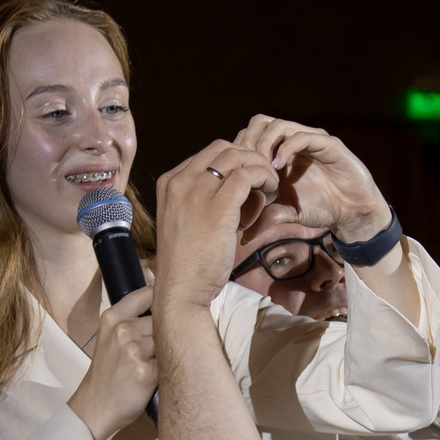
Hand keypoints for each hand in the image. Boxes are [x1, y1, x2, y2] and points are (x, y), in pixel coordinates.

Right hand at [66, 285, 158, 439]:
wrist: (95, 407)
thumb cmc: (107, 373)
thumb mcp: (110, 337)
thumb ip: (132, 318)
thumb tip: (167, 302)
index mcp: (111, 318)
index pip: (147, 294)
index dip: (162, 302)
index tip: (165, 312)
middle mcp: (122, 331)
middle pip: (163, 319)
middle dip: (163, 334)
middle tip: (149, 352)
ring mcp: (134, 351)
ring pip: (168, 341)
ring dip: (165, 353)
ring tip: (148, 365)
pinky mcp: (146, 371)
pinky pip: (169, 363)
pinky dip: (165, 371)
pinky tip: (150, 378)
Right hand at [152, 140, 278, 312]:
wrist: (181, 290)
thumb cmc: (189, 262)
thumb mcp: (187, 220)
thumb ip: (204, 199)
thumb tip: (238, 188)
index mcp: (170, 182)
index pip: (208, 154)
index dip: (235, 160)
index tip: (249, 177)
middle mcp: (180, 181)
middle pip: (223, 149)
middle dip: (248, 158)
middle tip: (264, 177)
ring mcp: (196, 193)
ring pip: (236, 158)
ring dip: (259, 167)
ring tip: (270, 185)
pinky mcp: (217, 208)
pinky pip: (246, 176)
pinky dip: (263, 178)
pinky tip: (270, 192)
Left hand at [235, 115, 389, 245]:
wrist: (352, 213)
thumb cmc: (320, 209)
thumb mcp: (286, 214)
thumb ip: (265, 218)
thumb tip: (240, 238)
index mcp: (279, 152)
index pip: (249, 136)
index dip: (239, 151)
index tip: (234, 174)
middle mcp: (292, 141)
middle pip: (259, 122)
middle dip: (248, 142)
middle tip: (244, 166)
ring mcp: (309, 139)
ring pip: (277, 125)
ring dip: (264, 144)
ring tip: (260, 168)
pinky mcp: (327, 143)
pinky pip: (301, 136)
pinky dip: (285, 149)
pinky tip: (277, 168)